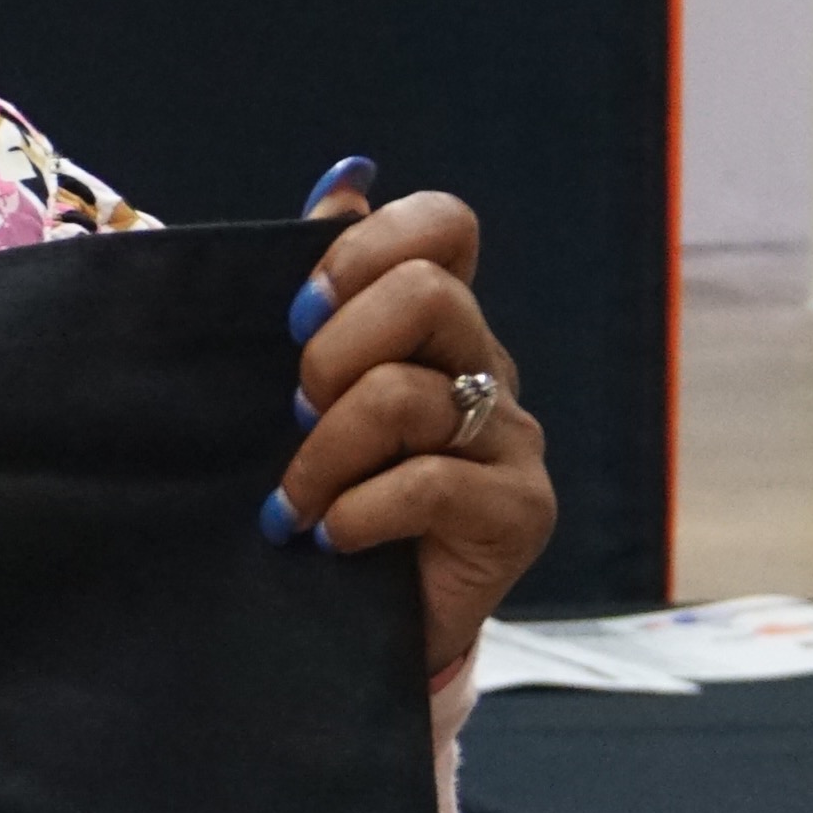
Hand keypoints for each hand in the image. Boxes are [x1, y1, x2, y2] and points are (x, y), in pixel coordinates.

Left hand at [265, 161, 553, 684]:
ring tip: (293, 503)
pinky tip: (331, 538)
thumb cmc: (324, 497)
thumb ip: (321, 298)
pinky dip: (357, 512)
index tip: (297, 311)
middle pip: (426, 294)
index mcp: (436, 325)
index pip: (444, 227)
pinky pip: (429, 483)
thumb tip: (342, 182)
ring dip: (323, 453)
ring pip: (407, 395)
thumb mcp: (304, 397)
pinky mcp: (520, 512)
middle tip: (292, 414)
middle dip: (331, 351)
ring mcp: (511, 439)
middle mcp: (485, 366)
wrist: (354, 629)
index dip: (367, 247)